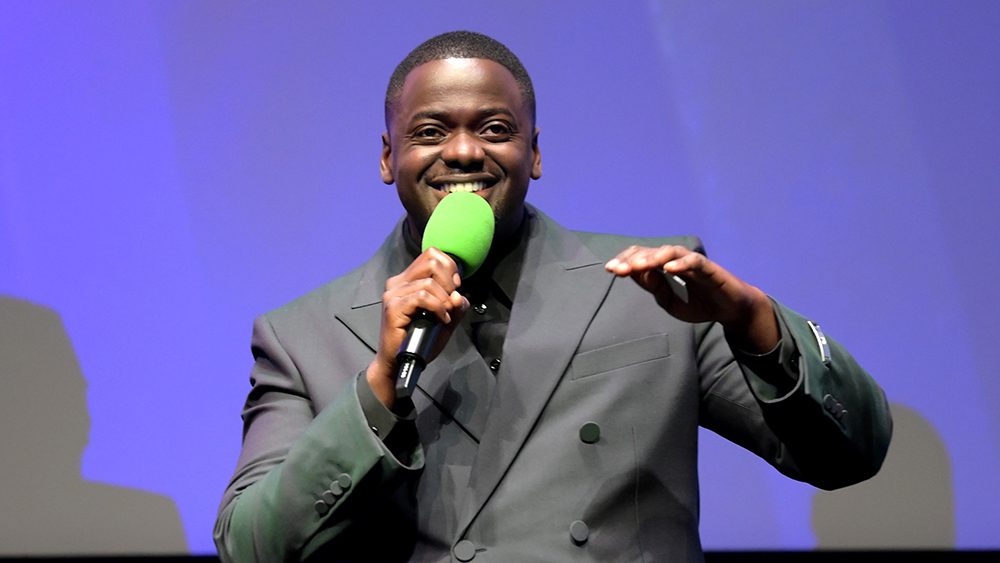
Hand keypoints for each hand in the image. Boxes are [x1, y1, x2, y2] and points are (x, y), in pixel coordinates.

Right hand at [367, 247, 468, 408]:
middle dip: (449, 281)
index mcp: (407, 280)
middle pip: (432, 262)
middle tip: (450, 300)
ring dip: (444, 300)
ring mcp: (393, 294)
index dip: (449, 267)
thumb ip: (455, 305)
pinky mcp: (393, 307)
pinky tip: (441, 318)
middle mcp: (398, 283)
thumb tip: (459, 295)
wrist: (399, 362)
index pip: (431, 254)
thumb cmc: (417, 340)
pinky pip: (422, 297)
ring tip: (445, 315)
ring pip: (430, 283)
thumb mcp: (444, 319)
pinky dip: (437, 307)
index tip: (455, 286)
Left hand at [605, 245, 778, 351]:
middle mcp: (676, 260)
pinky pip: (694, 261)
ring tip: (637, 266)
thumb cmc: (700, 305)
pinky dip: (681, 263)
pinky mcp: (709, 268)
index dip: (625, 261)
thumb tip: (638, 274)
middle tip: (616, 269)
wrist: (730, 310)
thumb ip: (655, 289)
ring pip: (670, 252)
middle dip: (631, 260)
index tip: (609, 269)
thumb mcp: (670, 303)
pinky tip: (668, 268)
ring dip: (652, 257)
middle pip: (651, 252)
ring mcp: (693, 262)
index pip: (641, 257)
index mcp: (664, 267)